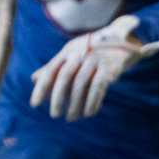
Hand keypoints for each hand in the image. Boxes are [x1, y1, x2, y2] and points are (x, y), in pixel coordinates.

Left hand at [29, 14, 158, 119]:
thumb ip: (54, 66)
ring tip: (71, 118)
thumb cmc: (92, 51)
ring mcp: (95, 59)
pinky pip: (98, 87)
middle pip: (65, 77)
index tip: (34, 104)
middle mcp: (80, 53)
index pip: (51, 70)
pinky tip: (89, 113)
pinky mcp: (110, 67)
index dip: (42, 88)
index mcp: (68, 51)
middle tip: (54, 115)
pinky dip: (93, 102)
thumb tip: (34, 79)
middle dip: (58, 98)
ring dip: (75, 104)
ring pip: (81, 84)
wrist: (124, 40)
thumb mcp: (72, 55)